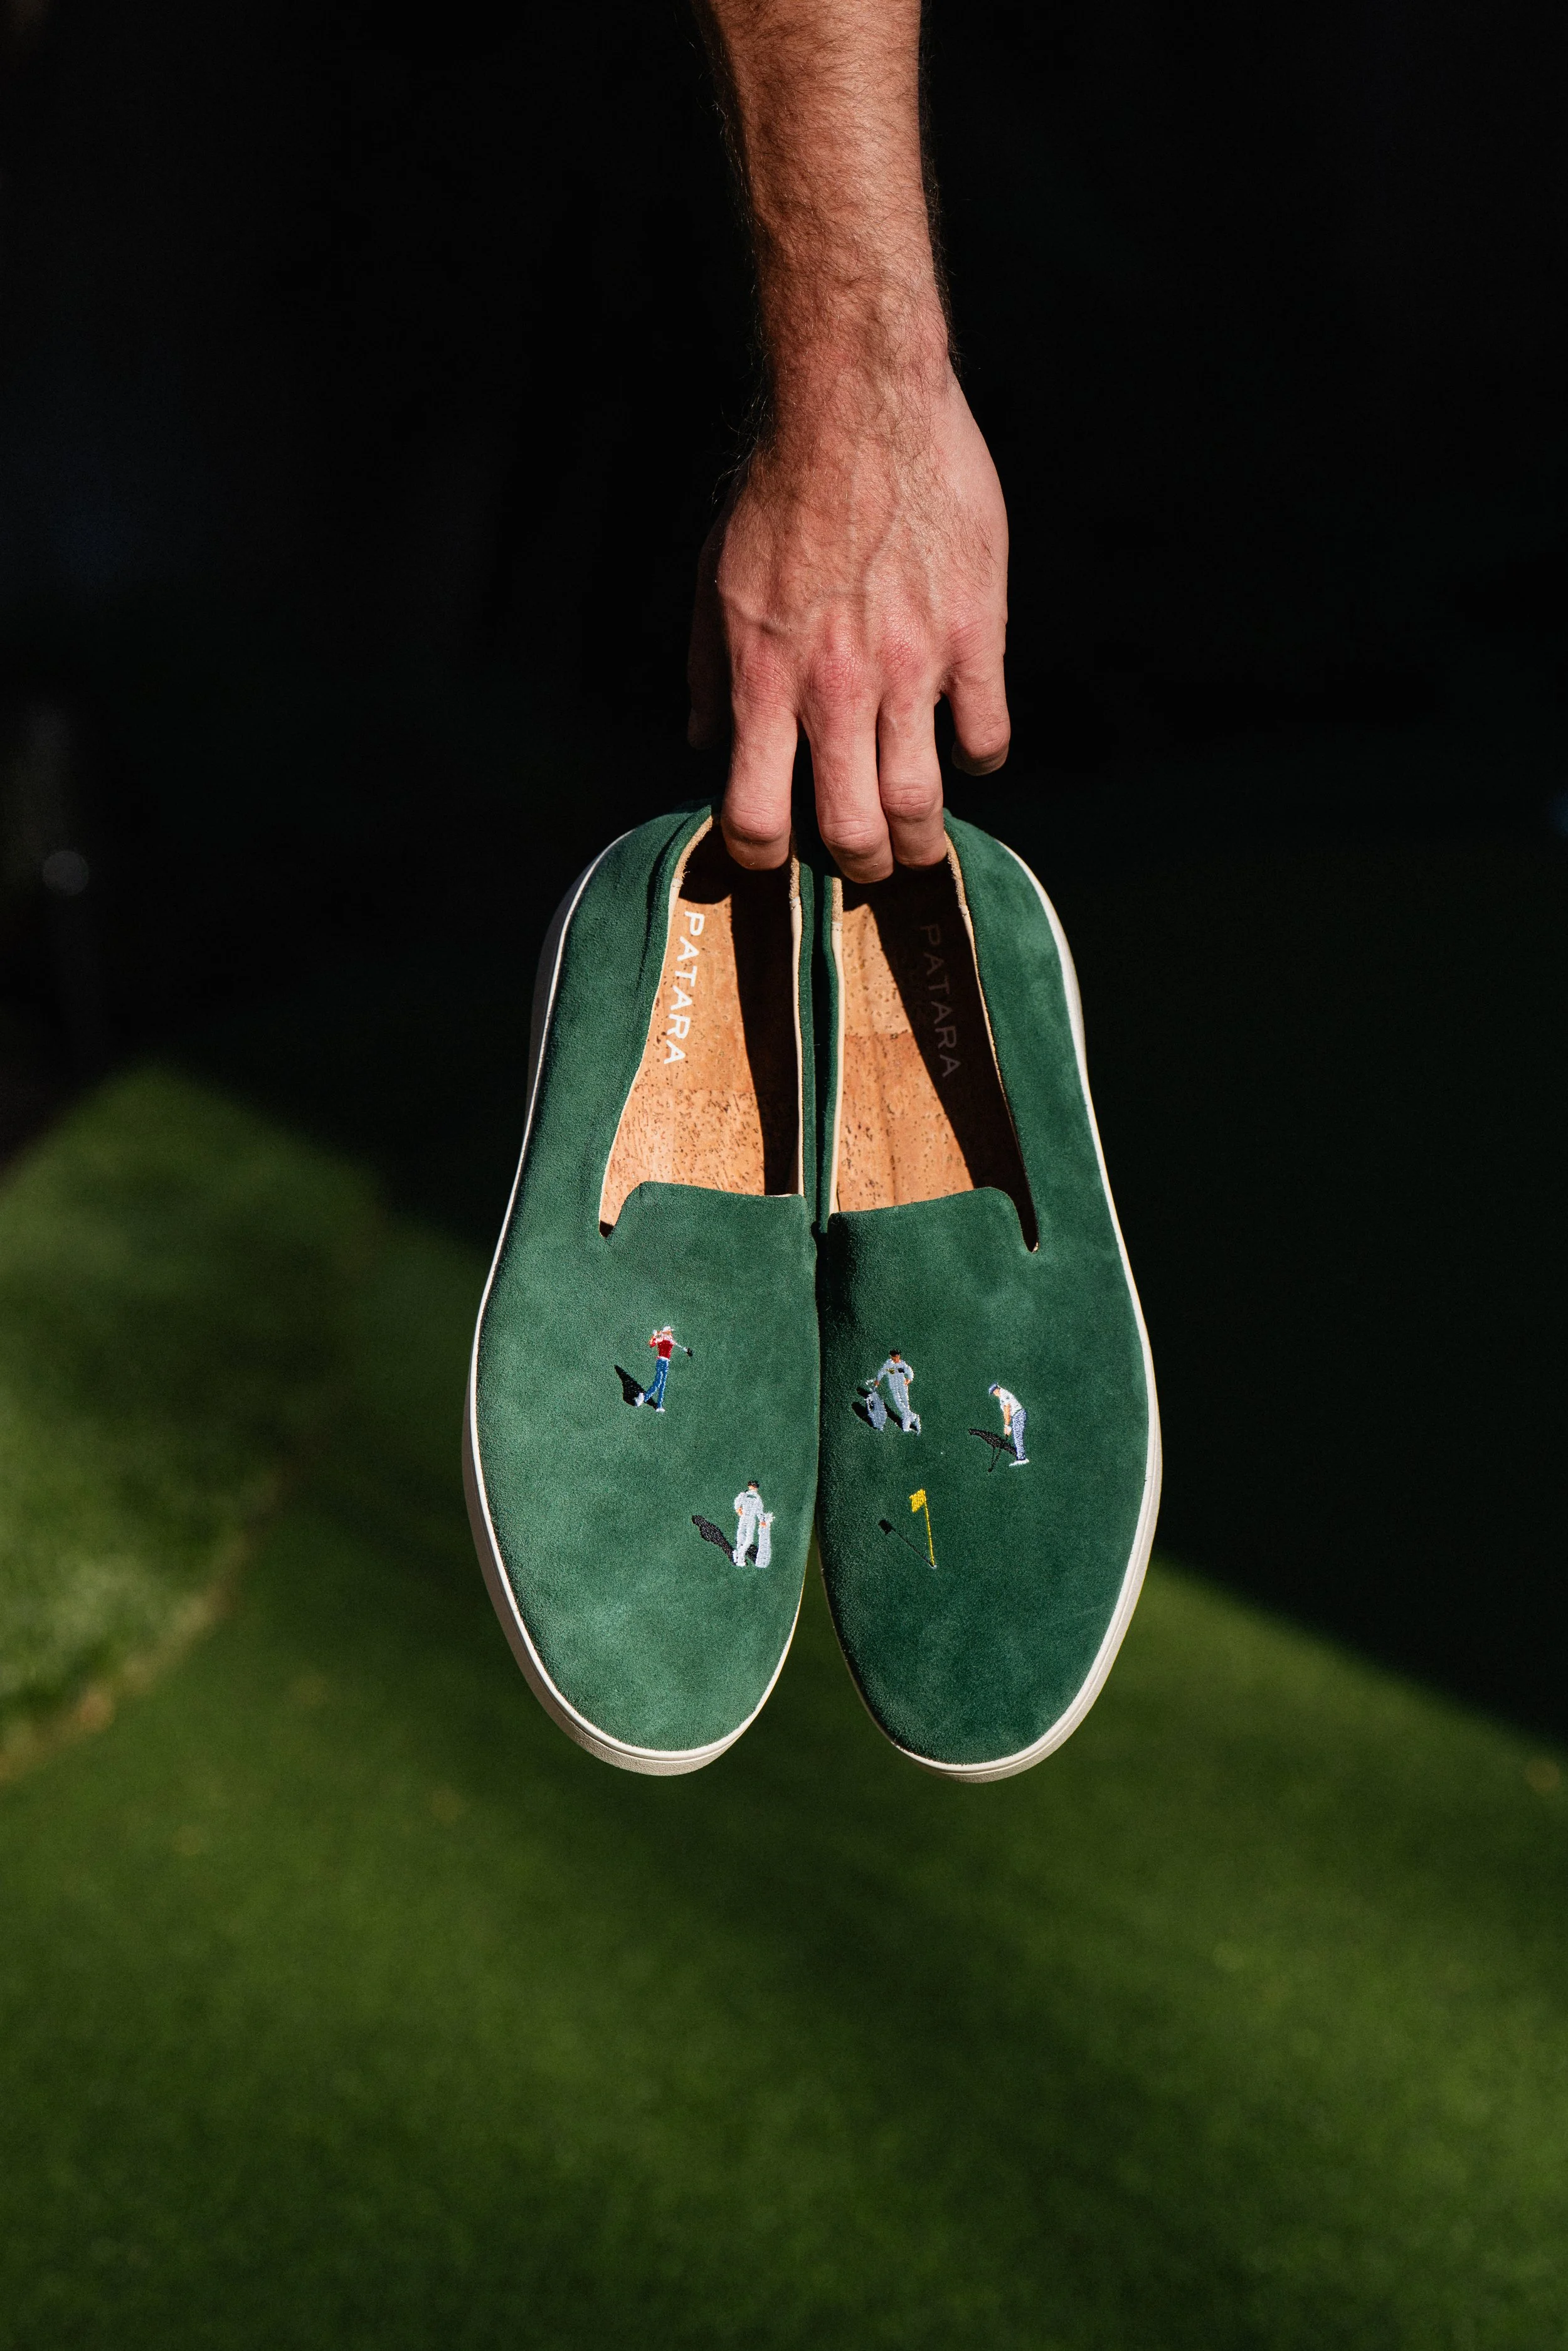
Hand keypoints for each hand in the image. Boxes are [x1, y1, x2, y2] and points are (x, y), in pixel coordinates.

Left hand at [688, 350, 1009, 880]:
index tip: (777, 850)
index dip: (764, 856)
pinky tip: (966, 746)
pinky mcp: (972, 636)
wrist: (859, 405)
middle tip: (867, 859)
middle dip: (859, 866)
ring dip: (921, 838)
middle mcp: (835, 689)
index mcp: (764, 681)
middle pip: (852, 832)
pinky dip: (977, 759)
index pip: (756, 817)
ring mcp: (909, 668)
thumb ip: (707, 669)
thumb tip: (701, 739)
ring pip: (922, 803)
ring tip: (920, 837)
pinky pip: (986, 737)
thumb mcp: (716, 579)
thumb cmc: (781, 489)